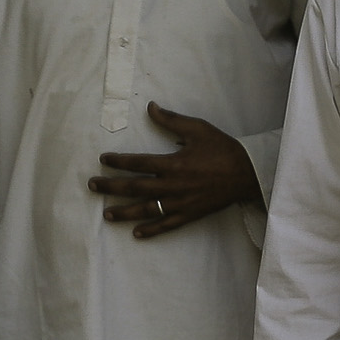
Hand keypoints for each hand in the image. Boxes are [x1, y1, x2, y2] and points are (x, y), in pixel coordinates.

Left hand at [89, 103, 260, 238]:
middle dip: (111, 187)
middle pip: (135, 188)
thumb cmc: (222, 149)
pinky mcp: (189, 214)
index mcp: (173, 163)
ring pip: (147, 210)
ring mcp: (180, 203)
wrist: (247, 174)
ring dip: (125, 212)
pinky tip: (137, 233)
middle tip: (92, 186)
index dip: (118, 162)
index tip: (103, 160)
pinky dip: (152, 230)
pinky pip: (167, 225)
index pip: (138, 163)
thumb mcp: (198, 128)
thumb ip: (171, 120)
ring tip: (106, 215)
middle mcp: (173, 186)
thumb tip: (150, 107)